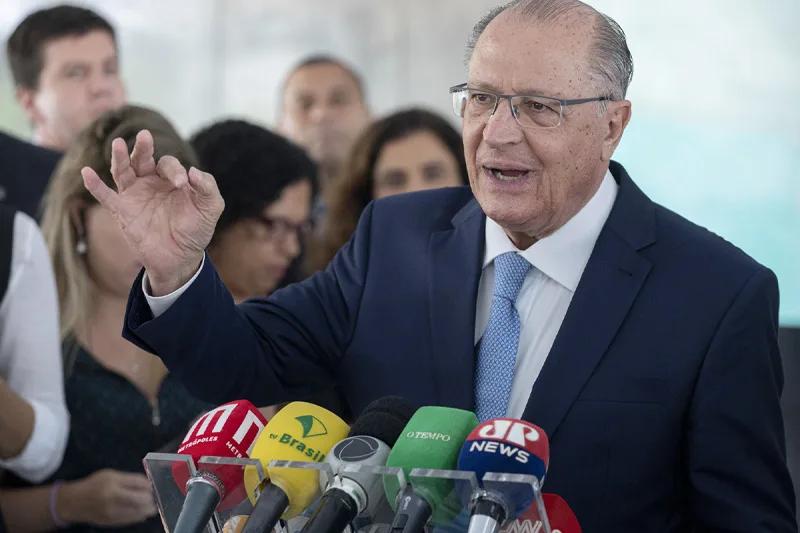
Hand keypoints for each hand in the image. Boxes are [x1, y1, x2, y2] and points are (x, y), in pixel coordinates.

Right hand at [61, 469, 157, 526]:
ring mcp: (112, 512)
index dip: (149, 485)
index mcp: (113, 483)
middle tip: (154, 497)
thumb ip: (129, 479)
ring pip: (138, 512)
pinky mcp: (111, 523)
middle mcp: (112, 498)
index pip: (139, 484)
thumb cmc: (94, 484)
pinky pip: (131, 520)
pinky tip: (142, 512)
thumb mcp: (110, 474)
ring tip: (151, 505)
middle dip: (151, 498)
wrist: (73, 502)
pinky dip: (139, 516)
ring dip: (148, 509)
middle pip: (141, 499)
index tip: (153, 485)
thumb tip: (148, 484)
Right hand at [81, 129, 223, 294]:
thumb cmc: (195, 230)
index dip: (175, 170)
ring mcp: (135, 196)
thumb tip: (194, 172)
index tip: (182, 184)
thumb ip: (208, 187)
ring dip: (120, 158)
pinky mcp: (123, 213)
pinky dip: (95, 186)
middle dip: (143, 148)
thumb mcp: (210, 207)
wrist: (181, 257)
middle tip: (145, 136)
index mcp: (170, 179)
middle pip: (142, 160)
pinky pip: (106, 197)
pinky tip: (86, 172)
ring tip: (118, 144)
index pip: (168, 164)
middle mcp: (150, 183)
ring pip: (123, 172)